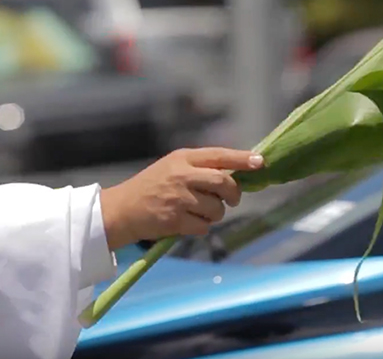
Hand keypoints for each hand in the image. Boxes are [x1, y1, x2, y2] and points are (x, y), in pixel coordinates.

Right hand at [99, 148, 263, 250]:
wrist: (122, 209)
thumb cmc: (152, 187)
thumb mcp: (173, 167)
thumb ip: (200, 168)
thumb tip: (236, 174)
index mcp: (183, 158)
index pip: (219, 155)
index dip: (242, 158)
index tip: (260, 161)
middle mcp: (182, 175)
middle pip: (224, 183)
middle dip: (233, 195)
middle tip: (231, 200)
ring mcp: (178, 197)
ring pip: (217, 209)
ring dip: (214, 214)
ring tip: (197, 212)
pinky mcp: (175, 220)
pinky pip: (204, 227)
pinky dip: (201, 227)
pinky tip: (187, 223)